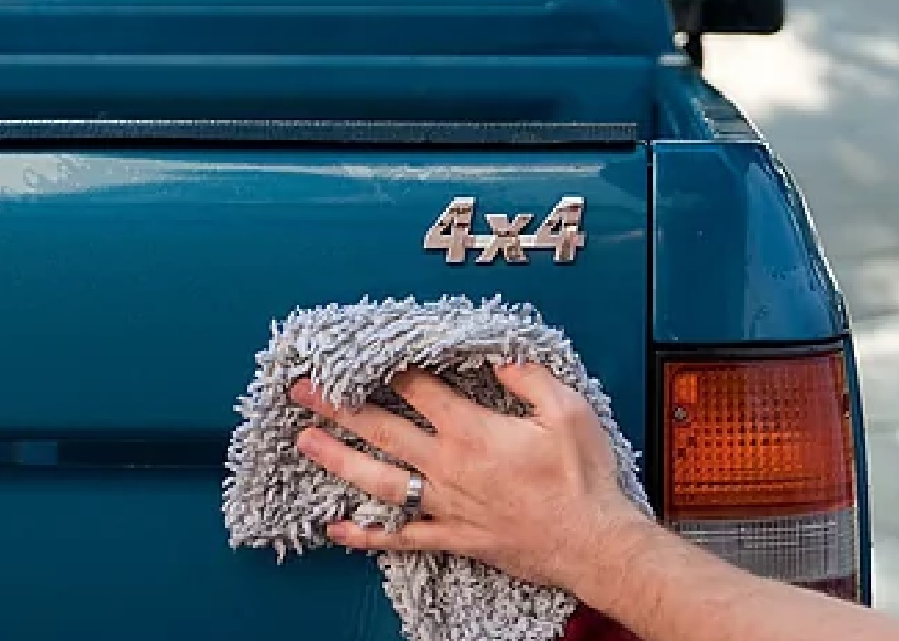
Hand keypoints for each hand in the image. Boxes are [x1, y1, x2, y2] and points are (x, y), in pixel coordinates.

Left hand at [290, 363, 648, 597]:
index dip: (387, 368)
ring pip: (379, 480)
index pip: (417, 390)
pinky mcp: (452, 536)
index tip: (362, 354)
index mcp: (472, 431)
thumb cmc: (582, 480)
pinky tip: (337, 529)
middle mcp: (448, 467)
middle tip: (305, 391)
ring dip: (338, 459)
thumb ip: (528, 379)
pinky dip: (367, 535)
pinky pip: (401, 536)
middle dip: (339, 406)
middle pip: (382, 429)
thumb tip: (498, 358)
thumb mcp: (567, 412)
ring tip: (306, 442)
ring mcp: (445, 504)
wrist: (594, 543)